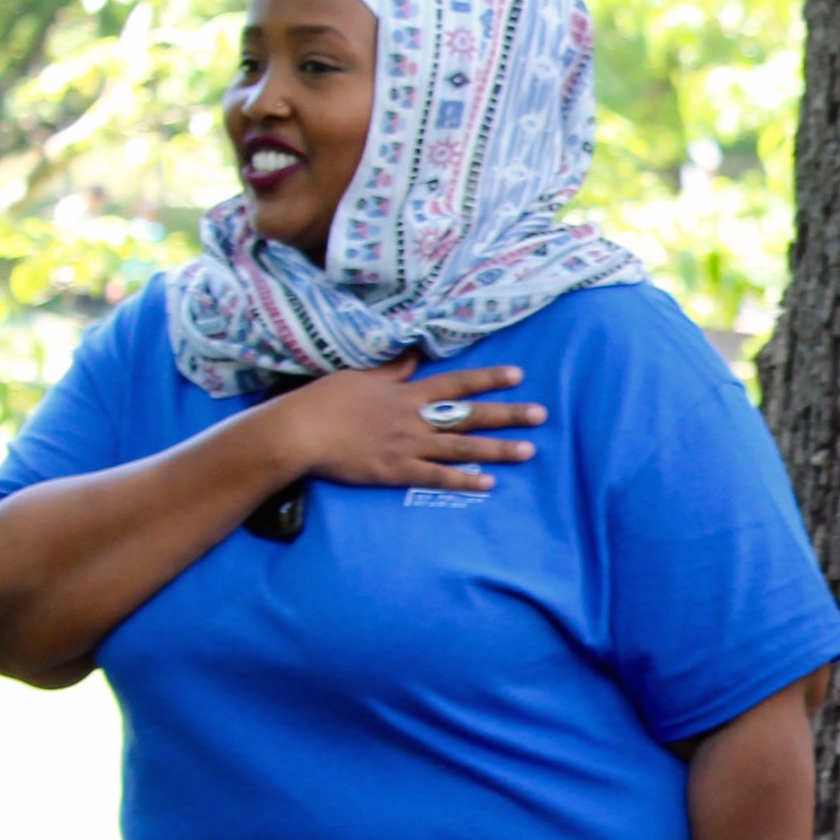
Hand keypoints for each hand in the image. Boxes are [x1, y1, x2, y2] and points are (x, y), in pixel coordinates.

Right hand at [268, 354, 545, 491]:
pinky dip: (462, 480)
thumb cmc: (323, 402)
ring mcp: (406, 446)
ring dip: (496, 449)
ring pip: (461, 447)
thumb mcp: (359, 377)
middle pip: (468, 415)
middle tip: (541, 415)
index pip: (455, 383)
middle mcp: (413, 418)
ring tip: (528, 450)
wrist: (298, 432)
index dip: (488, 379)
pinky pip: (435, 477)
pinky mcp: (395, 471)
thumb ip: (392, 370)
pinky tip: (488, 483)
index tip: (518, 375)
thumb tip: (414, 356)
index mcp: (406, 393)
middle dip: (507, 414)